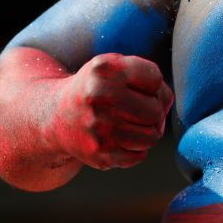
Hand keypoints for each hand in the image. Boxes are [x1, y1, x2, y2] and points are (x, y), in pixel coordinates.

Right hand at [46, 53, 173, 169]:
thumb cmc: (97, 88)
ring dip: (147, 133)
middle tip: (136, 110)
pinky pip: (139, 156)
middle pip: (156, 111)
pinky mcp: (99, 153)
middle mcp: (100, 98)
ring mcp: (99, 128)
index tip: (137, 88)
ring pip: (152, 137)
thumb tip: (166, 105)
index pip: (155, 80)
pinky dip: (135, 149)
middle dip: (153, 111)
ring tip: (130, 124)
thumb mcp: (116, 66)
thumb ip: (149, 77)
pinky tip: (119, 139)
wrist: (56, 116)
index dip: (153, 86)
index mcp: (105, 70)